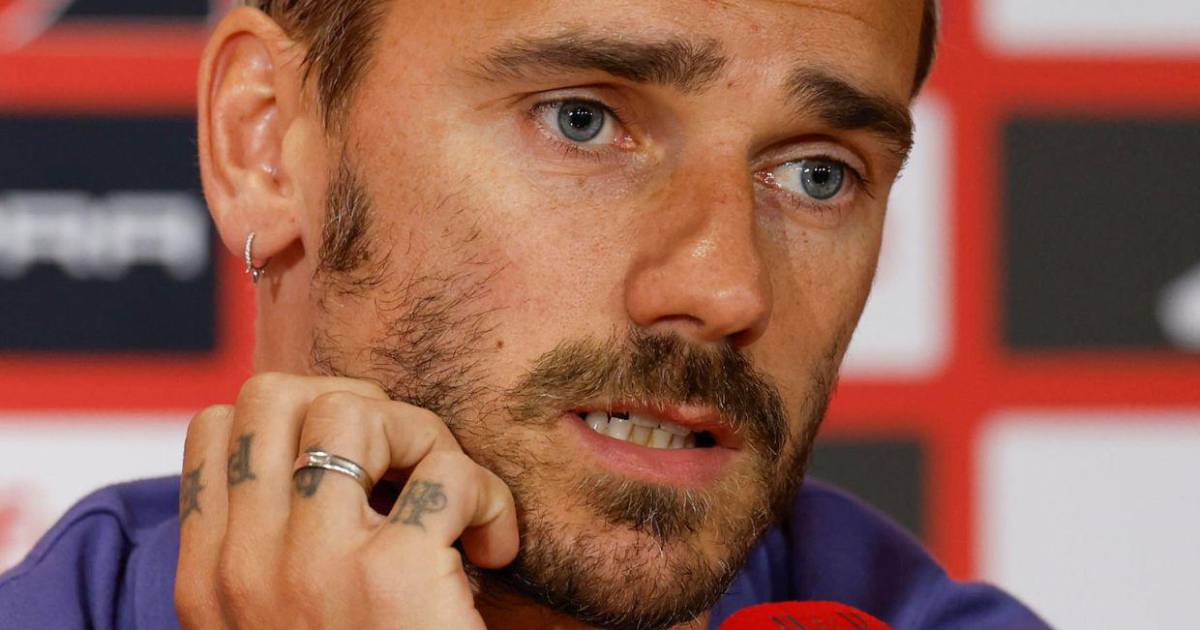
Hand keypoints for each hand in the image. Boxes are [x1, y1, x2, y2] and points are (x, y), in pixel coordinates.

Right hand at [174, 373, 518, 628]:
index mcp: (209, 577)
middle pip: (278, 394)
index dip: (297, 418)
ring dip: (423, 436)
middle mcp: (245, 565)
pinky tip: (493, 546)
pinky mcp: (396, 577)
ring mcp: (315, 567)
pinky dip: (488, 496)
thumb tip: (331, 449)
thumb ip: (277, 550)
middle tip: (404, 466)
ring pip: (357, 412)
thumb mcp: (277, 621)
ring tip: (451, 501)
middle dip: (357, 408)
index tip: (355, 467)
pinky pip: (447, 472)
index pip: (219, 427)